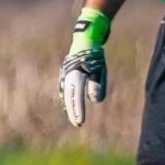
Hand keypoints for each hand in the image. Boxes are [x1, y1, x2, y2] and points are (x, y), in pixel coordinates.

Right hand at [58, 7, 109, 127]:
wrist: (85, 40)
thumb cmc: (94, 55)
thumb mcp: (99, 69)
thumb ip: (97, 84)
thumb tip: (94, 101)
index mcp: (76, 72)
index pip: (76, 95)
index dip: (78, 109)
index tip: (81, 120)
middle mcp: (68, 74)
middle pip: (69, 96)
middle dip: (73, 111)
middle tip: (78, 124)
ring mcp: (65, 74)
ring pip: (66, 94)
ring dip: (70, 107)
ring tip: (75, 120)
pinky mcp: (66, 75)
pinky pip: (66, 91)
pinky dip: (68, 100)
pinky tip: (71, 109)